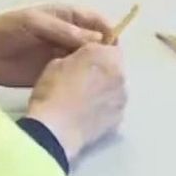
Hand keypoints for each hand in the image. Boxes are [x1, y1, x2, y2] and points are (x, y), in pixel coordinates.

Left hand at [0, 5, 111, 87]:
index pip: (96, 21)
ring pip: (86, 61)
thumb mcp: (35, 23)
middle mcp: (68, 35)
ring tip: (99, 81)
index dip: (108, 32)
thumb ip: (64, 31)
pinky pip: (72, 75)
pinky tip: (85, 89)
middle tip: (108, 69)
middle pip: (95, 43)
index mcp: (66, 17)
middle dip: (103, 53)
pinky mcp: (54, 73)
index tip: (114, 48)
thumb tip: (97, 40)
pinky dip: (79, 80)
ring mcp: (61, 55)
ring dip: (93, 68)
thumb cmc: (4, 30)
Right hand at [26, 42, 126, 159]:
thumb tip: (82, 59)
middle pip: (116, 67)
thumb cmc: (52, 91)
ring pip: (117, 88)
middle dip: (104, 70)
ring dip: (106, 89)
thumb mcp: (57, 63)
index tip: (85, 60)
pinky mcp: (120, 118)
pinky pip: (114, 107)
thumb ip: (77, 56)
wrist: (55, 129)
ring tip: (86, 100)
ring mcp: (122, 98)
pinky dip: (106, 108)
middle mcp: (120, 74)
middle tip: (84, 80)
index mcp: (105, 56)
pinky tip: (89, 114)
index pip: (109, 46)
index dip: (97, 52)